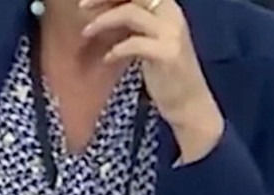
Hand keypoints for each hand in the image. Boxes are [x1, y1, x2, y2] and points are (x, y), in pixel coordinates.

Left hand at [80, 0, 224, 162]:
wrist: (190, 104)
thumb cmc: (167, 72)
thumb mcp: (152, 38)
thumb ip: (135, 20)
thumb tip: (103, 5)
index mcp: (168, 9)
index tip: (90, 1)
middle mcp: (173, 16)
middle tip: (83, 7)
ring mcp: (172, 34)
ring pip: (131, 12)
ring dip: (103, 21)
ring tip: (87, 33)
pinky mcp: (167, 55)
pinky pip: (133, 43)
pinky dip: (115, 49)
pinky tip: (108, 58)